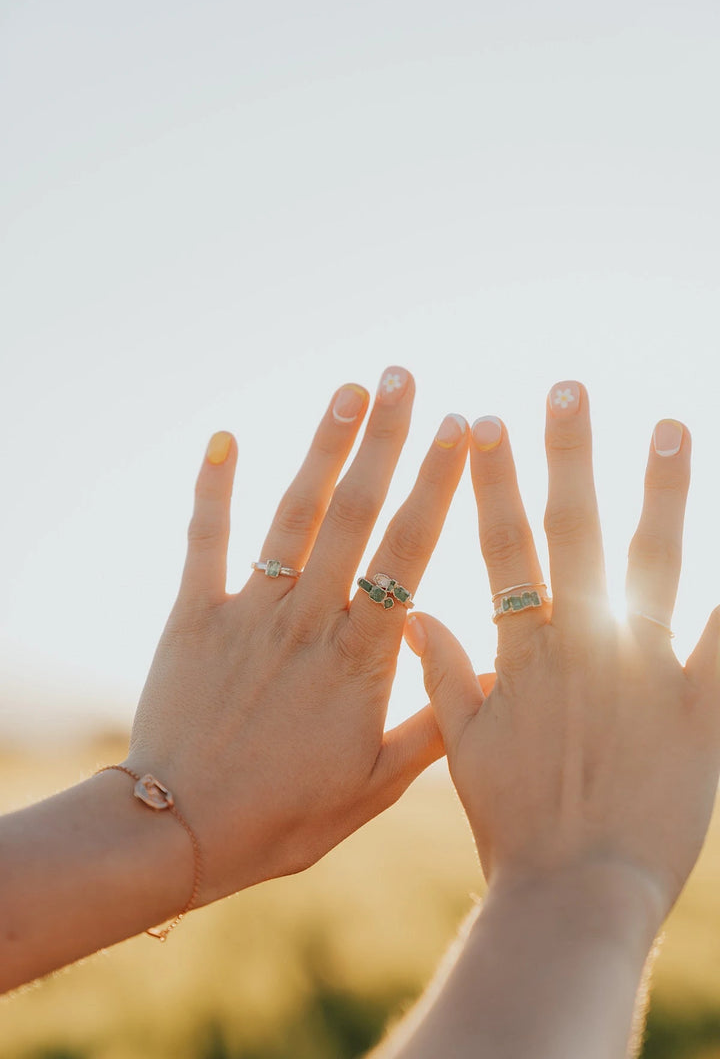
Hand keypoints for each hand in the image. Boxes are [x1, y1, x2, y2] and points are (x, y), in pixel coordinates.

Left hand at [124, 367, 467, 905]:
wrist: (182, 833)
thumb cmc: (286, 817)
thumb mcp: (376, 785)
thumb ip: (433, 724)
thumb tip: (483, 669)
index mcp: (361, 658)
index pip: (409, 553)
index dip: (437, 486)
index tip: (463, 431)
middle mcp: (308, 621)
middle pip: (355, 515)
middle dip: (386, 441)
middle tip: (406, 378)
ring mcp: (249, 613)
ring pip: (292, 516)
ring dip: (322, 447)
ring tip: (348, 390)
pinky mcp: (194, 616)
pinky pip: (204, 541)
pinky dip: (212, 487)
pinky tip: (224, 436)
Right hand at [405, 382, 719, 925]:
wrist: (573, 895)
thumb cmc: (512, 826)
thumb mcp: (462, 747)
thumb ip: (444, 671)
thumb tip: (411, 609)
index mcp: (525, 651)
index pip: (502, 546)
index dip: (491, 482)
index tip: (483, 423)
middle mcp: (582, 646)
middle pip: (574, 533)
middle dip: (568, 455)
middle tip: (569, 388)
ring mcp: (645, 674)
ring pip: (656, 564)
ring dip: (663, 492)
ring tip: (673, 426)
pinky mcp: (702, 714)